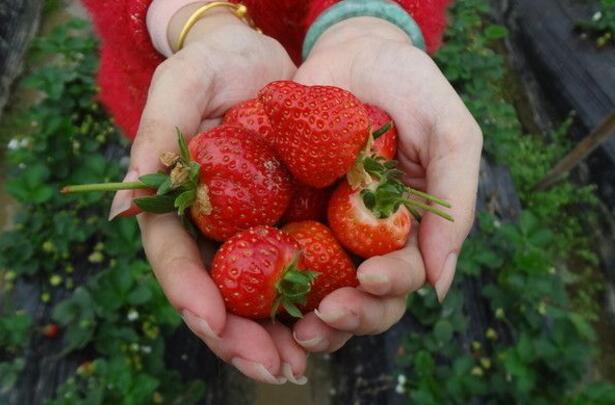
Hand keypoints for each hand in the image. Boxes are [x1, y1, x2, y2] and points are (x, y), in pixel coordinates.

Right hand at [108, 10, 305, 383]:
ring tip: (302, 363)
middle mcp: (215, 228)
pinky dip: (313, 301)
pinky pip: (300, 269)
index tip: (213, 324)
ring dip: (279, 336)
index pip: (177, 260)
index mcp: (180, 206)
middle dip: (242, 337)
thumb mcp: (182, 87)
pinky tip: (332, 322)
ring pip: (259, 297)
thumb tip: (123, 206)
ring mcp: (253, 230)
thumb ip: (156, 139)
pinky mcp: (291, 223)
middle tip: (273, 368)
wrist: (261, 59)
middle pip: (221, 294)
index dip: (193, 296)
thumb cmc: (214, 67)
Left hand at [292, 17, 482, 351]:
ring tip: (295, 328)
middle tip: (323, 319)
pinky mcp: (287, 210)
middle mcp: (366, 238)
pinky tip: (256, 293)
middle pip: (363, 297)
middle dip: (349, 315)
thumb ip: (454, 204)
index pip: (404, 275)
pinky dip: (272, 278)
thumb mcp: (450, 134)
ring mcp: (324, 227)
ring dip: (311, 315)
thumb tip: (440, 286)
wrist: (354, 50)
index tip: (368, 278)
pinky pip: (280, 252)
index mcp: (408, 228)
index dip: (390, 287)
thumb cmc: (411, 87)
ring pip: (322, 289)